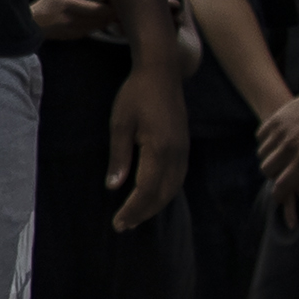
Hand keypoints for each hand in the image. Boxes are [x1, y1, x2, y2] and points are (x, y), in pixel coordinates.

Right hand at [29, 0, 111, 44]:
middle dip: (112, 12)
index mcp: (69, 5)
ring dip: (107, 18)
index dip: (110, 6)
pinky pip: (94, 30)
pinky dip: (99, 23)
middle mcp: (73, 20)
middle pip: (102, 19)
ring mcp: (75, 31)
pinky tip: (99, 15)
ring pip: (100, 26)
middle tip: (115, 2)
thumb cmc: (47, 3)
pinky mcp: (76, 37)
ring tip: (108, 7)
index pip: (97, 9)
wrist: (34, 24)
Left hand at [105, 56, 186, 232]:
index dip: (132, 210)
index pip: (146, 190)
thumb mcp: (120, 125)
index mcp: (159, 149)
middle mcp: (176, 154)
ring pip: (173, 188)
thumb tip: (114, 187)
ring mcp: (183, 150)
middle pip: (162, 194)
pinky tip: (153, 196)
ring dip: (155, 205)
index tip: (118, 223)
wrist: (162, 73)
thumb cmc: (136, 95)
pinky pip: (178, 178)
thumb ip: (119, 158)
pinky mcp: (184, 146)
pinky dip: (165, 193)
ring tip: (136, 217)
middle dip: (143, 213)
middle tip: (124, 226)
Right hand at [256, 88, 298, 221]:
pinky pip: (260, 137)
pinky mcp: (276, 118)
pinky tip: (277, 140)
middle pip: (267, 170)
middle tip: (283, 172)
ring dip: (270, 157)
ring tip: (281, 154)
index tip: (279, 197)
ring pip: (262, 154)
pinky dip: (266, 141)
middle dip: (274, 174)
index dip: (278, 195)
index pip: (282, 186)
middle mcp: (290, 146)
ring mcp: (281, 131)